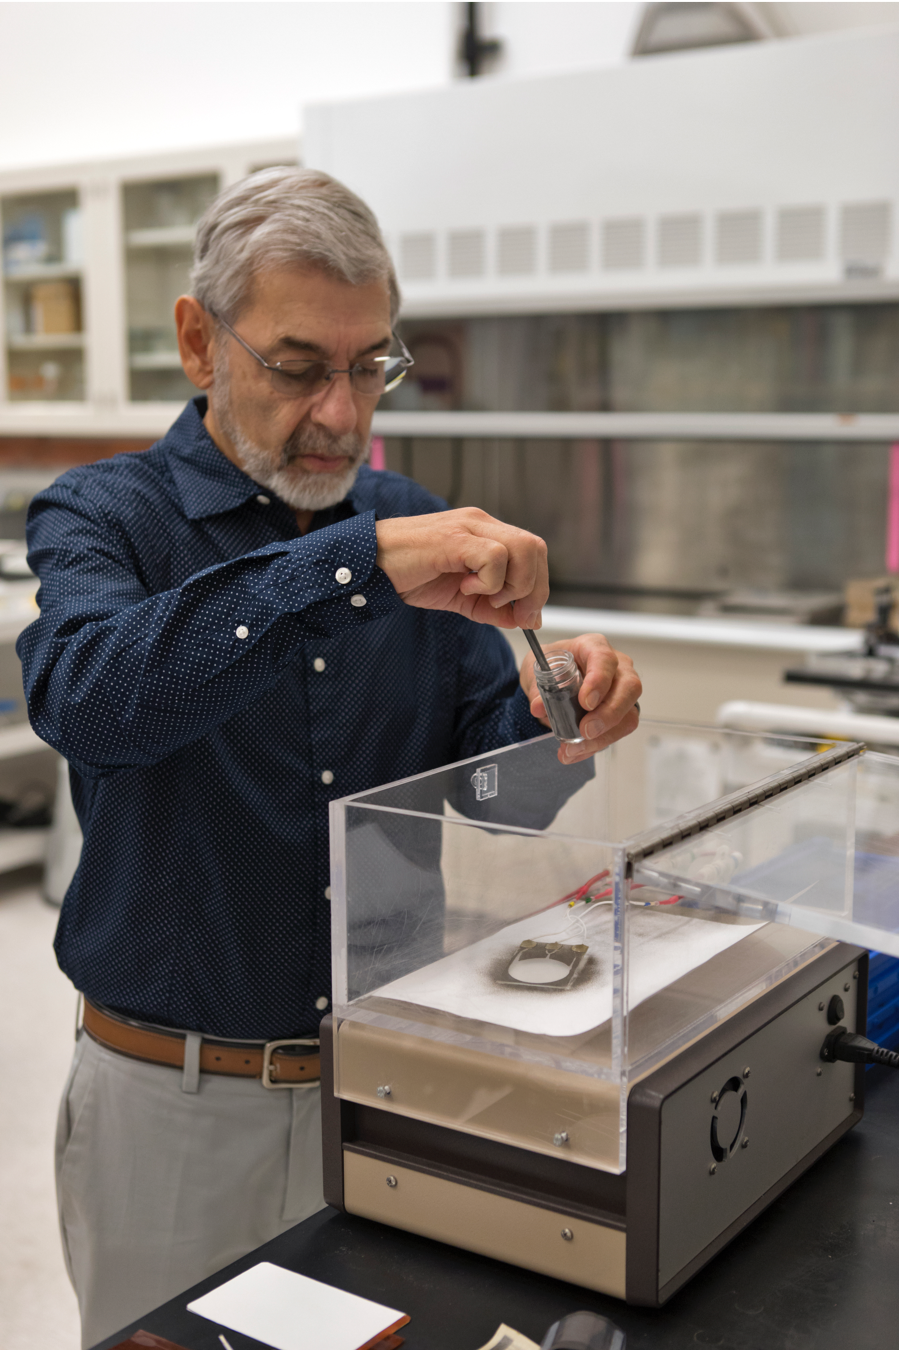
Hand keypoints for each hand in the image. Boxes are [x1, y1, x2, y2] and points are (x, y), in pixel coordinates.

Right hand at [375, 508, 548, 627]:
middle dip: (533, 589)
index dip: (538, 587)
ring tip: (484, 595)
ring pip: (522, 549)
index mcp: (486, 533)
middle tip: (511, 611)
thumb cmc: (408, 574)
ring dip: (512, 584)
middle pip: (535, 547)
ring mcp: (470, 527)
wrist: (370, 564)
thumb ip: (492, 608)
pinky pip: (494, 557)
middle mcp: (481, 524)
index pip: (533, 551)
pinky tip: (465, 587)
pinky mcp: (455, 538)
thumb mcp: (460, 597)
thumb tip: (524, 620)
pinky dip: (488, 582)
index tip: (525, 616)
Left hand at [520, 633, 641, 763]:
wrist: (554, 679)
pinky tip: (576, 752)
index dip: (599, 680)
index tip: (586, 702)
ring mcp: (623, 690)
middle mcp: (617, 667)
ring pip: (628, 715)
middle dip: (608, 714)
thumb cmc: (552, 666)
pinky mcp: (623, 713)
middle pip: (628, 688)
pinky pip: (618, 732)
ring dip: (603, 737)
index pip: (605, 659)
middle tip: (585, 730)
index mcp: (593, 647)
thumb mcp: (536, 670)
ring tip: (574, 749)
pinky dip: (596, 745)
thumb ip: (537, 687)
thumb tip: (539, 707)